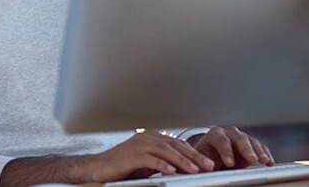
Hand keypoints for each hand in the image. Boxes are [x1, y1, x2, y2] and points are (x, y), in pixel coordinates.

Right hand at [87, 130, 214, 181]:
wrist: (99, 168)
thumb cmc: (123, 166)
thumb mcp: (147, 164)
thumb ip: (163, 162)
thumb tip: (184, 169)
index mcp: (151, 138)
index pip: (177, 144)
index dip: (194, 153)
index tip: (207, 163)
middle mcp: (146, 138)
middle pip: (174, 145)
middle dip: (193, 156)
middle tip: (208, 165)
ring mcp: (138, 145)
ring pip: (165, 150)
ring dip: (182, 161)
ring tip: (195, 170)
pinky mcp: (131, 155)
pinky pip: (150, 159)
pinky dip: (162, 164)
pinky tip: (172, 171)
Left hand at [192, 126, 273, 169]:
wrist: (211, 156)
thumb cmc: (204, 158)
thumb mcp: (200, 160)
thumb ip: (203, 163)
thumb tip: (204, 170)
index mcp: (214, 135)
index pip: (220, 140)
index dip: (226, 151)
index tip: (229, 163)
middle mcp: (228, 133)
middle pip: (239, 137)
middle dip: (245, 148)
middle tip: (251, 159)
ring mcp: (241, 138)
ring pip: (251, 141)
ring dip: (258, 151)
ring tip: (264, 161)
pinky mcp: (250, 146)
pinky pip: (260, 148)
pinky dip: (265, 154)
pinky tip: (269, 163)